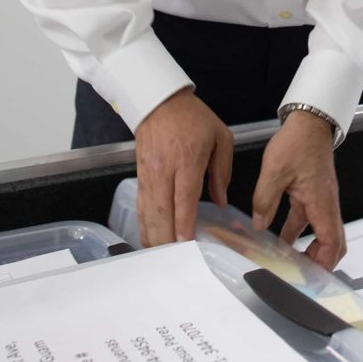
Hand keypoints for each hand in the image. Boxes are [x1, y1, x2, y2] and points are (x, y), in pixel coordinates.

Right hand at [134, 88, 233, 246]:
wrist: (159, 102)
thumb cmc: (193, 118)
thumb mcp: (220, 136)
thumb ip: (223, 170)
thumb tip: (221, 201)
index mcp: (188, 158)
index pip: (184, 196)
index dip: (184, 222)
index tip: (187, 243)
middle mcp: (165, 169)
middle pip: (162, 211)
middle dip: (167, 238)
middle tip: (176, 259)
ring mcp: (149, 174)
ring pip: (148, 212)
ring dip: (154, 236)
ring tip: (164, 257)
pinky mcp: (139, 177)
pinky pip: (141, 207)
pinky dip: (144, 226)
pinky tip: (151, 240)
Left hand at [251, 111, 345, 270]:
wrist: (309, 122)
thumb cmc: (299, 141)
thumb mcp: (274, 171)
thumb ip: (265, 201)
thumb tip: (259, 225)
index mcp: (321, 202)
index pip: (332, 243)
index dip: (323, 264)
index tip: (309, 277)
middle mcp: (326, 203)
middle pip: (334, 243)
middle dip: (321, 263)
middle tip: (302, 275)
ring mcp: (321, 199)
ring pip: (323, 233)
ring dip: (309, 249)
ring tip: (288, 262)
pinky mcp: (314, 194)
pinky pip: (310, 220)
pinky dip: (299, 233)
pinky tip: (281, 238)